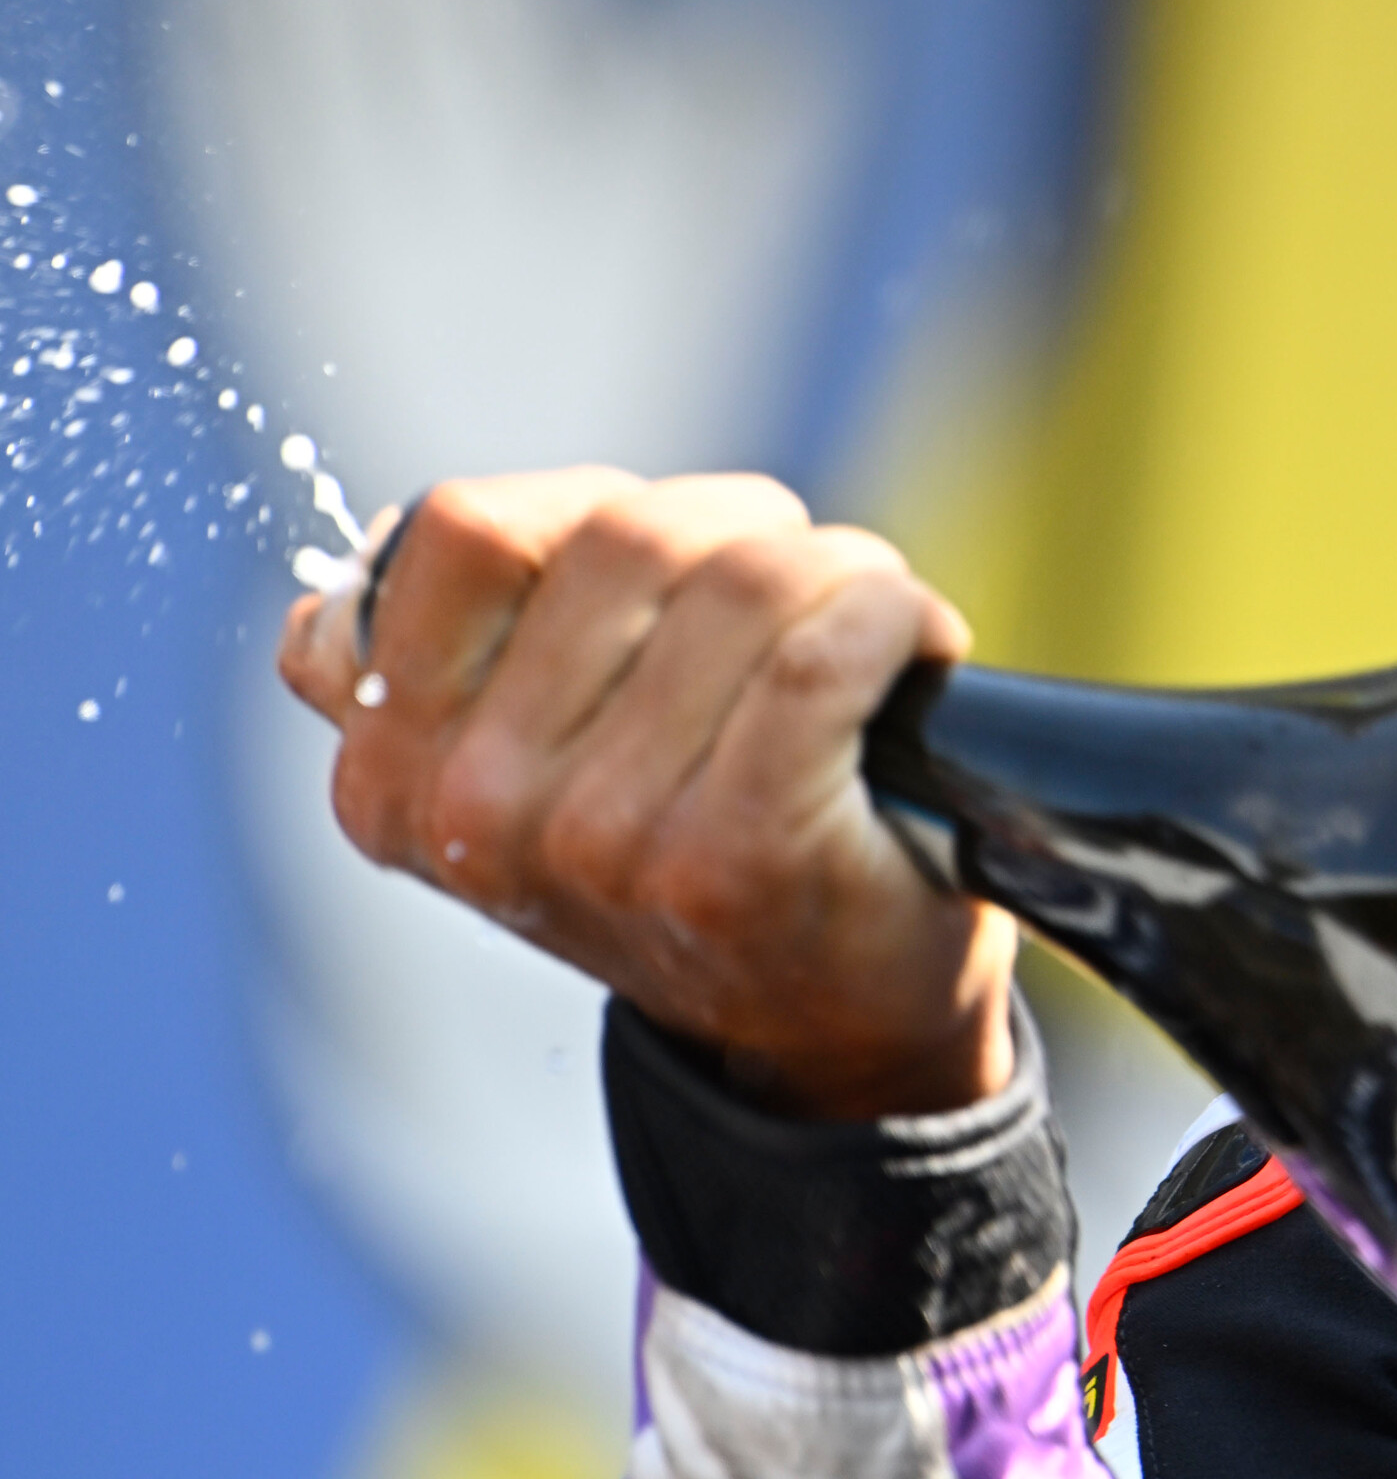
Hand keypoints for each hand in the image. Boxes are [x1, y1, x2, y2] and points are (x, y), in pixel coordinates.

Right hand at [272, 469, 1016, 1122]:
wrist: (826, 1019)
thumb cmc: (687, 845)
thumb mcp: (518, 762)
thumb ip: (427, 665)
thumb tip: (352, 565)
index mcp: (392, 775)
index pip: (470, 527)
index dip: (597, 509)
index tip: (663, 577)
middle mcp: (476, 813)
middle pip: (631, 533)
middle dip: (743, 535)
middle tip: (793, 607)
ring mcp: (603, 841)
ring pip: (744, 579)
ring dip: (838, 578)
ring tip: (859, 639)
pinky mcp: (741, 856)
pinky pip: (824, 650)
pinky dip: (895, 623)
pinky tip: (913, 654)